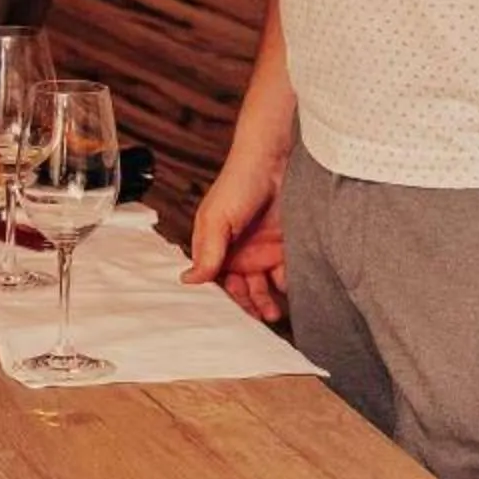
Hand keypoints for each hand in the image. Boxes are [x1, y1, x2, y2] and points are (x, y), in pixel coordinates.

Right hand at [183, 158, 288, 322]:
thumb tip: (188, 280)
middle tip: (255, 320)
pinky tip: (290, 290)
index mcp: (216, 248)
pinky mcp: (288, 247)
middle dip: (247, 309)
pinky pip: (289, 275)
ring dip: (267, 304)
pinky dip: (289, 286)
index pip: (215, 284)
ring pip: (265, 289)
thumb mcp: (216, 217)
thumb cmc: (239, 180)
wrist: (278, 158)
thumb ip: (207, 251)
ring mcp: (264, 251)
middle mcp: (239, 253)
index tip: (228, 318)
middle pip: (241, 292)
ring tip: (272, 314)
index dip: (221, 302)